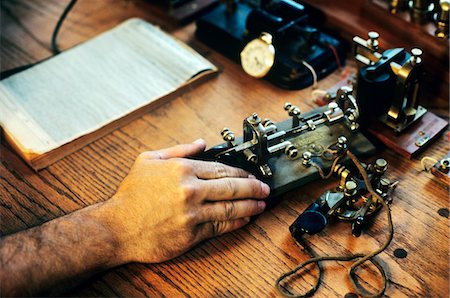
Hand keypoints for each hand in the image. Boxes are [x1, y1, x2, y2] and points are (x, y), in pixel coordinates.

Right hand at [103, 139, 269, 263]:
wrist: (116, 227)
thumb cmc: (131, 195)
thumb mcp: (148, 160)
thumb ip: (178, 150)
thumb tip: (201, 143)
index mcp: (182, 169)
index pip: (221, 168)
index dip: (241, 172)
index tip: (251, 175)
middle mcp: (190, 190)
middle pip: (232, 187)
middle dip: (253, 187)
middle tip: (265, 188)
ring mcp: (192, 213)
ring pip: (230, 207)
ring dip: (250, 205)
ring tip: (261, 204)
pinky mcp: (191, 234)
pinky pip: (219, 227)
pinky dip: (235, 222)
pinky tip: (244, 220)